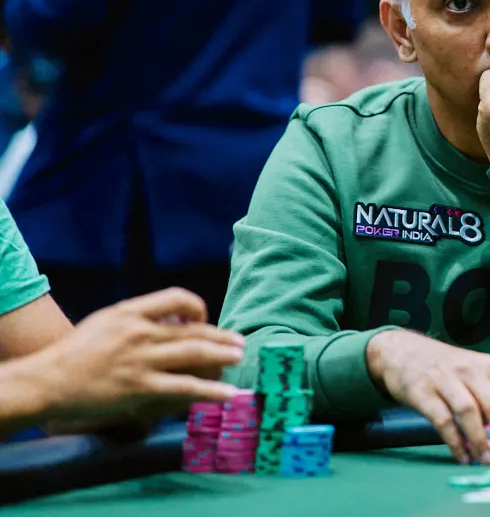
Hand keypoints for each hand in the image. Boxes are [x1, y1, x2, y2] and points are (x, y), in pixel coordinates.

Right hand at [36, 288, 244, 423]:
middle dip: (221, 336)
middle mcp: (139, 331)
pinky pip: (184, 387)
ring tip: (239, 357)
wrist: (46, 381)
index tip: (204, 321)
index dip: (197, 307)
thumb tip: (174, 321)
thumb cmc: (75, 352)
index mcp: (130, 311)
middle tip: (240, 342)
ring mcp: (141, 360)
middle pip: (193, 329)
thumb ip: (138, 317)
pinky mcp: (140, 387)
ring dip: (223, 355)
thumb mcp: (106, 321)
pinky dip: (211, 390)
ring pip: (194, 354)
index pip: (176, 297)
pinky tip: (228, 393)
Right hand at [367, 329, 489, 464]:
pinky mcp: (422, 391)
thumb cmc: (445, 366)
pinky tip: (461, 456)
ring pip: (470, 412)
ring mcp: (445, 379)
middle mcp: (471, 369)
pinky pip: (443, 420)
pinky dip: (455, 441)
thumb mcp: (475, 371)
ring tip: (486, 461)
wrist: (401, 350)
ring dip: (481, 441)